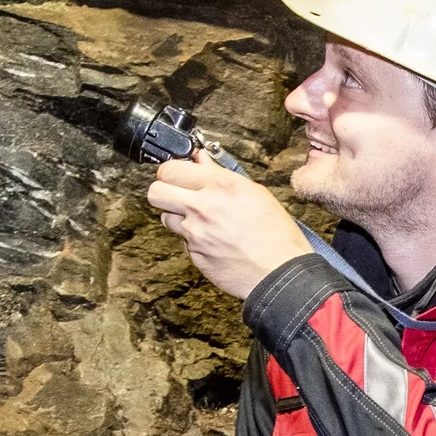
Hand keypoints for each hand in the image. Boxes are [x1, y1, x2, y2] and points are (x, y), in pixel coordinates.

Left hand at [146, 157, 310, 300]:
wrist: (280, 274)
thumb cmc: (276, 234)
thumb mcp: (255, 193)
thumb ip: (221, 175)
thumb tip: (201, 161)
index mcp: (221, 185)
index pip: (171, 169)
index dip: (173, 171)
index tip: (178, 175)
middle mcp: (203, 206)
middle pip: (155, 191)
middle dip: (164, 190)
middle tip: (177, 193)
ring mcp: (195, 232)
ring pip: (164, 216)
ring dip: (177, 216)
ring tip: (200, 220)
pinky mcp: (194, 254)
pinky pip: (183, 240)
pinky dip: (193, 239)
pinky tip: (213, 240)